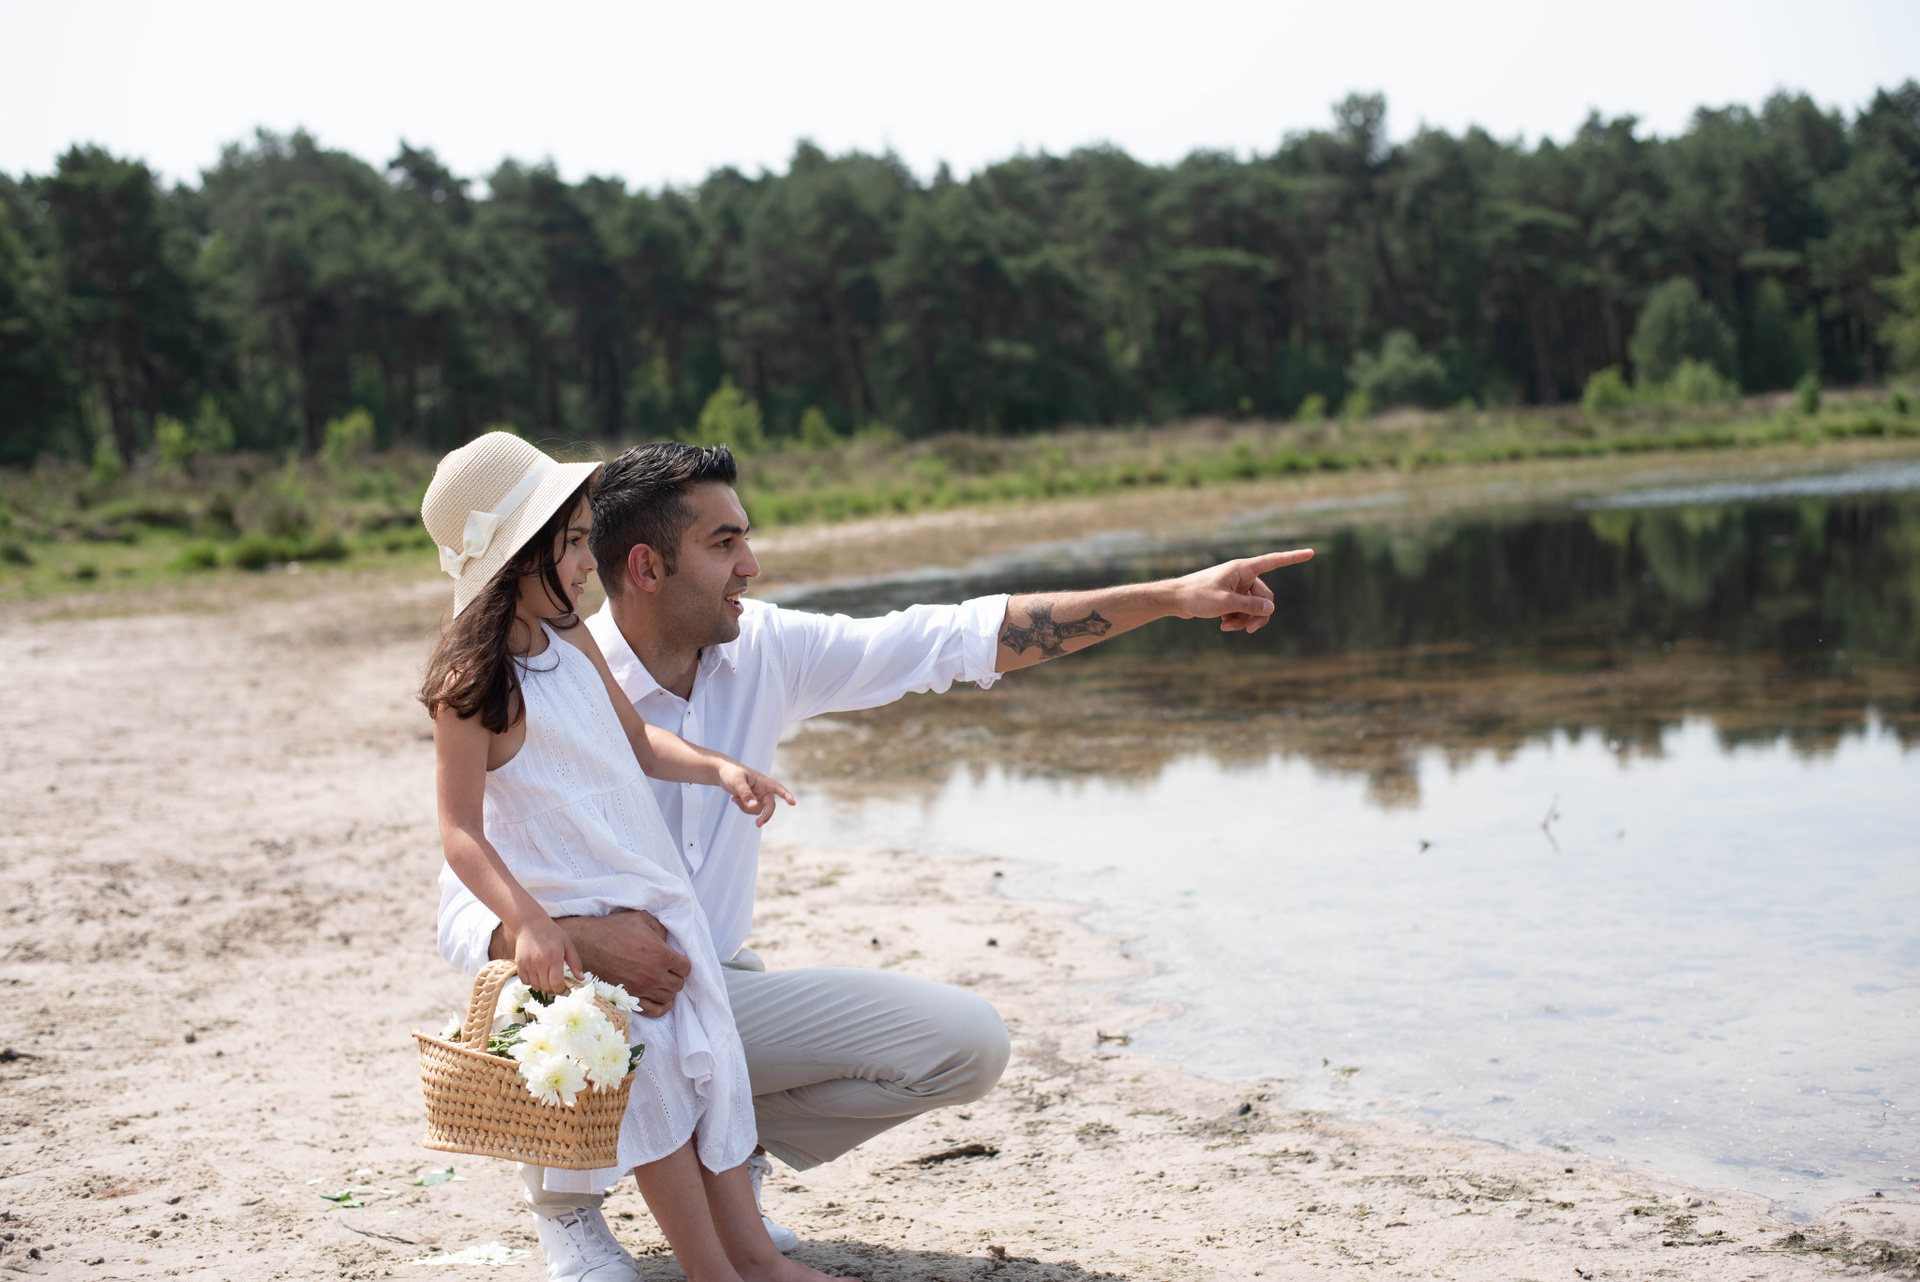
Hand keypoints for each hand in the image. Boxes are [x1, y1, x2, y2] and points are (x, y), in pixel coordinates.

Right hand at [511, 914, 581, 994]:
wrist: (530, 924)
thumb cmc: (552, 933)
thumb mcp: (567, 944)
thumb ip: (575, 962)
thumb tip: (581, 978)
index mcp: (554, 957)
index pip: (556, 984)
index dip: (560, 990)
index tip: (563, 988)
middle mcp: (540, 962)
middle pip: (546, 987)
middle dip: (553, 989)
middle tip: (555, 983)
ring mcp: (528, 964)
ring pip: (535, 986)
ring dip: (542, 986)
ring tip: (546, 977)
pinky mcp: (519, 964)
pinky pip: (525, 982)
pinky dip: (531, 982)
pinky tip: (536, 974)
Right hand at [558, 911, 690, 1016]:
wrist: (588, 944)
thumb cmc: (615, 929)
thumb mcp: (643, 919)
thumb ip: (662, 930)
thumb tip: (667, 941)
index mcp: (662, 955)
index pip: (686, 968)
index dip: (682, 964)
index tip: (676, 961)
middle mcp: (655, 975)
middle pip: (678, 984)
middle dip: (675, 976)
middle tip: (668, 970)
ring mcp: (642, 989)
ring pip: (667, 997)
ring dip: (667, 990)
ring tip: (662, 982)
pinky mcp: (630, 997)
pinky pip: (653, 1011)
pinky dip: (662, 1008)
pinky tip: (664, 1003)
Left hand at [719, 762, 796, 828]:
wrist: (722, 772)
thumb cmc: (731, 772)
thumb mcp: (737, 782)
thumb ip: (745, 794)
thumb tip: (754, 807)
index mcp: (763, 781)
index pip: (777, 788)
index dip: (786, 795)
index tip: (793, 803)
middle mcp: (763, 789)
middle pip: (770, 805)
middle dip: (765, 815)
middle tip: (758, 824)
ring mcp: (758, 796)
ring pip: (758, 810)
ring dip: (746, 808)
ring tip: (734, 798)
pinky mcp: (752, 800)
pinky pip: (751, 810)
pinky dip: (742, 807)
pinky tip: (734, 799)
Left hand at [1170, 549, 1313, 633]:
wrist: (1175, 599)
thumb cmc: (1197, 596)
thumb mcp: (1226, 603)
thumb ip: (1250, 606)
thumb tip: (1271, 610)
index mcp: (1243, 569)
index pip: (1273, 561)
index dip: (1293, 557)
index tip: (1311, 552)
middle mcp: (1242, 575)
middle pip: (1265, 597)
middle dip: (1257, 615)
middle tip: (1247, 630)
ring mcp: (1236, 587)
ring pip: (1253, 607)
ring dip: (1244, 619)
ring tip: (1228, 627)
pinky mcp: (1230, 597)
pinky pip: (1243, 610)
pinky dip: (1236, 619)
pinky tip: (1223, 626)